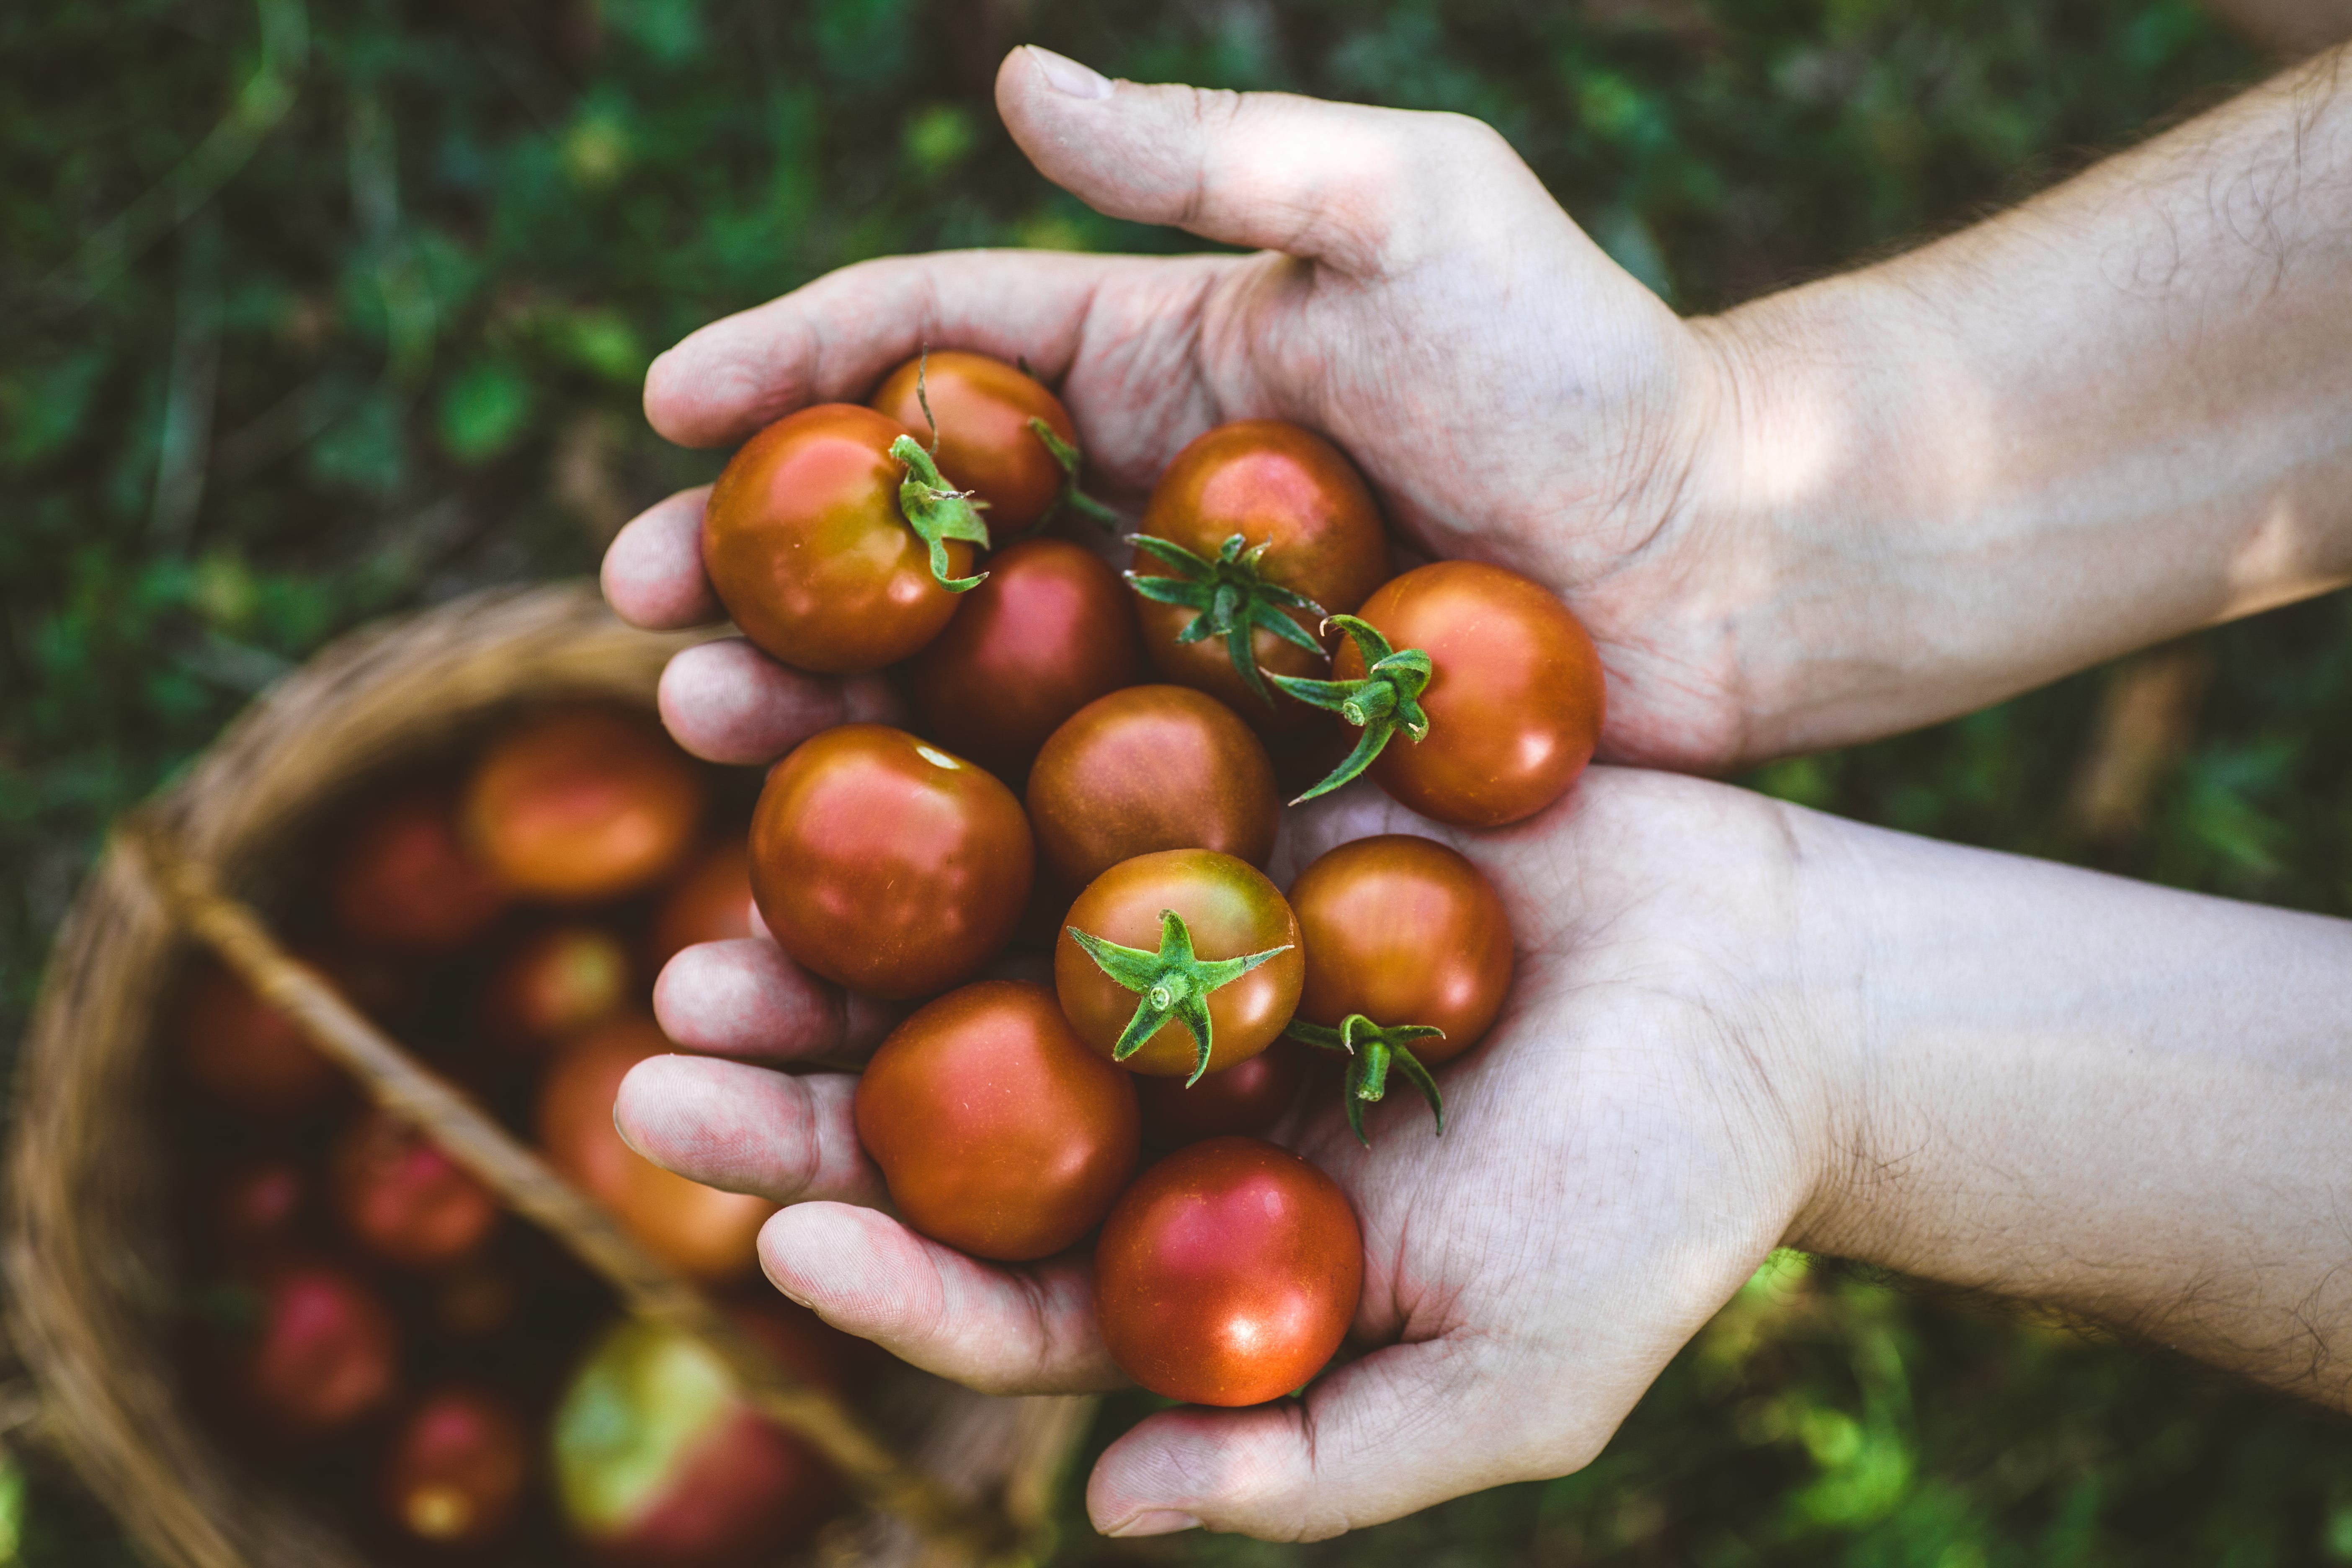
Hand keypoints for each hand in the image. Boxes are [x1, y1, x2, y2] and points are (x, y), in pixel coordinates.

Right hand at [601, 45, 1752, 769]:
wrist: (1729, 555)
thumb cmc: (1587, 368)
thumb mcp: (1409, 206)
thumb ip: (1212, 156)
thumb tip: (1009, 77)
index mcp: (1160, 362)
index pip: (935, 345)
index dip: (794, 366)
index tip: (662, 405)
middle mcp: (1144, 505)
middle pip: (910, 530)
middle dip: (758, 563)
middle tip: (632, 617)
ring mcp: (1184, 642)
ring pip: (961, 671)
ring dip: (819, 701)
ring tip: (698, 738)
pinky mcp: (1242, 755)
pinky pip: (1076, 785)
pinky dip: (967, 818)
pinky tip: (869, 862)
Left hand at [619, 766, 1843, 1537]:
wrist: (1779, 993)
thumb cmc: (1665, 1200)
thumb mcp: (1520, 1369)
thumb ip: (1325, 1456)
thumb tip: (1113, 1513)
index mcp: (1201, 1242)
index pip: (1007, 1283)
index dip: (890, 1276)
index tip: (780, 1248)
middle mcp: (1164, 1092)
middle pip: (945, 1107)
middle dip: (798, 1090)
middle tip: (664, 1052)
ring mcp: (1190, 942)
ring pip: (975, 931)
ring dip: (843, 905)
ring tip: (710, 875)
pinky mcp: (1240, 806)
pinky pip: (1082, 780)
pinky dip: (978, 748)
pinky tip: (874, 706)